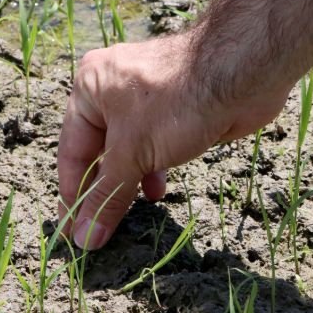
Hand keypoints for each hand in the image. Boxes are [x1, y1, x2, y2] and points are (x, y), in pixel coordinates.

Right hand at [56, 34, 286, 248]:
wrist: (241, 75)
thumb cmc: (175, 104)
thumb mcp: (132, 154)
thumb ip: (107, 196)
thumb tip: (84, 237)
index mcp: (90, 88)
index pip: (71, 150)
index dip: (72, 193)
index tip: (71, 231)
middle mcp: (112, 90)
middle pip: (98, 151)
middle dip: (101, 190)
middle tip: (95, 232)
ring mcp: (145, 100)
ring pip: (128, 152)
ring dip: (127, 183)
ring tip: (126, 216)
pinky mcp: (174, 111)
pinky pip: (152, 147)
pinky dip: (151, 170)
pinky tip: (156, 192)